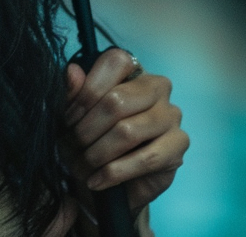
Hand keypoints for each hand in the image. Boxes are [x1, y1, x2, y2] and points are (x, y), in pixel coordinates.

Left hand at [63, 48, 187, 214]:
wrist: (110, 183)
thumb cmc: (92, 139)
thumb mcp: (74, 116)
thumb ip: (72, 93)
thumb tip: (72, 71)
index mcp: (132, 70)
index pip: (115, 62)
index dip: (86, 91)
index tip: (67, 119)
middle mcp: (157, 86)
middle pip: (116, 100)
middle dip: (86, 129)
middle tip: (70, 147)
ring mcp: (171, 115)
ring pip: (128, 131)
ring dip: (97, 154)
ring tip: (81, 167)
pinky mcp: (178, 145)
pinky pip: (147, 159)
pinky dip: (115, 172)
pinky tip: (97, 180)